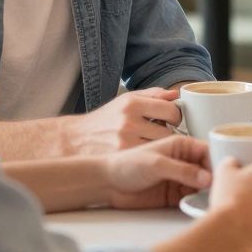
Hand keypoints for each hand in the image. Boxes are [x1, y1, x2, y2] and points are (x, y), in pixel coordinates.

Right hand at [65, 89, 182, 153]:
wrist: (76, 139)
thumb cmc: (105, 119)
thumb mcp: (126, 100)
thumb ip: (153, 95)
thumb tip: (176, 93)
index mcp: (132, 104)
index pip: (171, 110)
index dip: (175, 116)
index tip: (171, 119)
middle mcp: (129, 122)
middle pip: (168, 132)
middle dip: (168, 133)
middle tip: (160, 133)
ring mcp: (125, 141)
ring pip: (160, 147)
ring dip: (159, 146)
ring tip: (149, 142)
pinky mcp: (122, 157)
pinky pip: (148, 157)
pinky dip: (149, 155)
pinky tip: (142, 152)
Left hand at [106, 134, 211, 208]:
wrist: (107, 184)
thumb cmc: (126, 165)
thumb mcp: (156, 164)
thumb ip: (183, 171)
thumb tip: (207, 178)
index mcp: (181, 145)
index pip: (207, 150)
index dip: (217, 161)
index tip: (223, 175)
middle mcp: (183, 161)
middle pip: (208, 169)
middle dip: (215, 179)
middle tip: (219, 191)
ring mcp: (180, 178)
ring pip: (202, 185)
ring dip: (207, 193)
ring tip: (210, 200)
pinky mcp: (174, 195)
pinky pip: (191, 198)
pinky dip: (196, 202)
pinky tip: (197, 206)